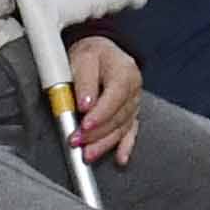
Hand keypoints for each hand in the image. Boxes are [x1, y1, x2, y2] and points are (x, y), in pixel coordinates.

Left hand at [69, 34, 143, 163]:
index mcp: (124, 73)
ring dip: (104, 143)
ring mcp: (134, 103)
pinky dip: (126, 146)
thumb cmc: (92, 54)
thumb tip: (85, 104)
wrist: (101, 51)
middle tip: (76, 142)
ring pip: (122, 128)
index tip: (84, 125)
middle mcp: (133, 89)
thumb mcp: (83, 59)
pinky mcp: (131, 113)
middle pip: (118, 117)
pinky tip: (120, 158)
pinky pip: (131, 132)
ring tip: (87, 154)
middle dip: (96, 133)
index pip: (115, 97)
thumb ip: (84, 82)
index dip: (100, 114)